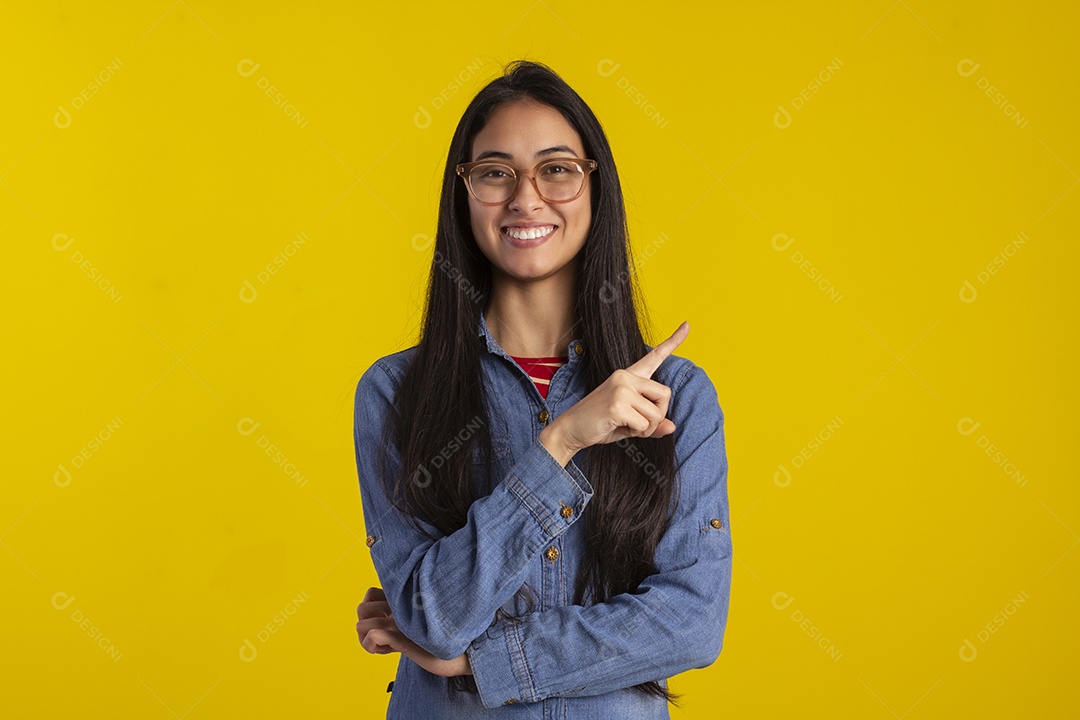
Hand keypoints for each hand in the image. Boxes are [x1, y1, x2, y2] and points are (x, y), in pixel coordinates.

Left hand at [356, 586, 471, 676]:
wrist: (465, 650)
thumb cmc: (446, 639)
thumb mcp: (422, 624)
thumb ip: (408, 618)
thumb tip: (389, 625)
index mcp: (404, 601)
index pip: (370, 593)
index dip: (371, 609)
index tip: (385, 623)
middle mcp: (400, 608)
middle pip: (361, 608)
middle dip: (365, 626)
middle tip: (382, 638)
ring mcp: (400, 622)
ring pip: (360, 624)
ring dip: (366, 640)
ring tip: (385, 646)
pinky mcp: (402, 636)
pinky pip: (372, 636)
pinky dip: (372, 647)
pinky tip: (388, 652)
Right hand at [544, 321, 688, 454]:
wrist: (569, 429)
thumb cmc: (599, 424)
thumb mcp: (629, 422)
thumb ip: (651, 422)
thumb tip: (672, 427)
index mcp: (628, 376)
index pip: (655, 356)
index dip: (673, 341)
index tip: (688, 325)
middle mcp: (625, 377)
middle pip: (665, 395)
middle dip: (658, 416)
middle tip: (638, 425)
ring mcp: (621, 389)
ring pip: (656, 414)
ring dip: (646, 429)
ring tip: (626, 426)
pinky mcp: (617, 404)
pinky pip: (644, 425)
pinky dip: (636, 433)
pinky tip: (619, 428)